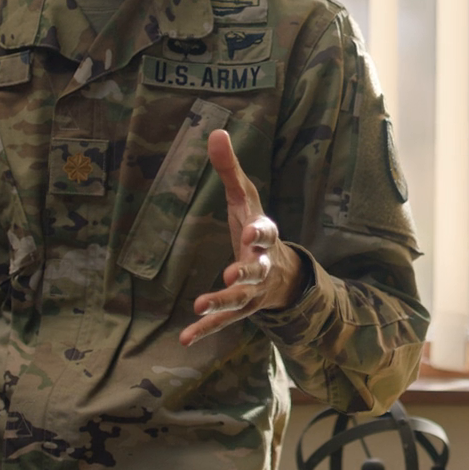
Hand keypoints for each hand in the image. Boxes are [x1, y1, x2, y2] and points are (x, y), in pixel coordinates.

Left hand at [179, 129, 306, 346]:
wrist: (283, 274)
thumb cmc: (256, 229)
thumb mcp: (245, 198)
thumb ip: (229, 169)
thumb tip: (216, 130)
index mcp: (263, 235)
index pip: (265, 232)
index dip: (259, 232)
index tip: (252, 232)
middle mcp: (261, 264)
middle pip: (255, 269)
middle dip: (244, 271)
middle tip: (230, 274)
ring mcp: (252, 289)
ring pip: (239, 298)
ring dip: (221, 301)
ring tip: (200, 305)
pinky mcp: (241, 308)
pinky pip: (224, 321)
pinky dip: (206, 329)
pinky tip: (185, 339)